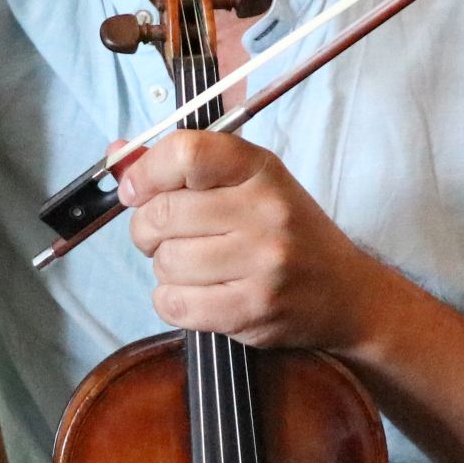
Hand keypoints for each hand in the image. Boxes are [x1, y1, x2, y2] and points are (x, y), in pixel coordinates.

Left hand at [121, 133, 397, 351]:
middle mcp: (264, 211)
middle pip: (163, 214)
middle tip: (163, 237)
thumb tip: (116, 154)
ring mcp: (261, 262)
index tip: (134, 190)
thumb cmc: (288, 233)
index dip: (145, 172)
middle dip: (147, 230)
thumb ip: (181, 169)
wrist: (346, 294)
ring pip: (165, 262)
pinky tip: (196, 293)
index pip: (186, 153)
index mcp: (260, 169)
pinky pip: (174, 303)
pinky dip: (171, 301)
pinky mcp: (252, 309)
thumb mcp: (248, 185)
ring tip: (194, 267)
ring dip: (165, 268)